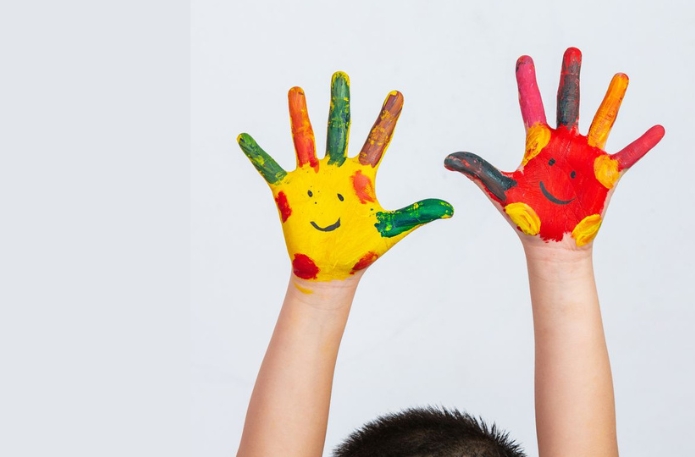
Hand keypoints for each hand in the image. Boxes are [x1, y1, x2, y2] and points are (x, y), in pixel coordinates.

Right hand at [238, 72, 452, 281]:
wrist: (332, 272)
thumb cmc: (362, 250)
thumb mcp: (391, 228)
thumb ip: (418, 213)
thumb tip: (450, 209)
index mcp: (362, 176)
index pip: (378, 140)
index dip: (387, 118)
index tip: (397, 94)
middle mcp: (336, 170)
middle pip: (339, 128)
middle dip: (341, 102)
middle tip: (341, 75)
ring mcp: (311, 179)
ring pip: (305, 139)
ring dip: (300, 115)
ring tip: (297, 90)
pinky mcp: (288, 192)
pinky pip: (270, 168)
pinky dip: (258, 154)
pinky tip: (244, 137)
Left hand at [445, 47, 664, 248]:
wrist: (552, 245)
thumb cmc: (527, 218)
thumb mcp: (501, 190)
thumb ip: (478, 170)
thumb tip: (448, 158)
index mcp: (539, 145)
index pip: (531, 106)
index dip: (527, 83)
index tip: (524, 60)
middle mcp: (564, 144)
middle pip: (569, 103)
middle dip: (570, 77)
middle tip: (572, 51)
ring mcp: (587, 157)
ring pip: (602, 120)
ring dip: (611, 99)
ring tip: (620, 76)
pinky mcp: (606, 175)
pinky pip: (628, 155)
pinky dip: (643, 143)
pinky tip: (657, 129)